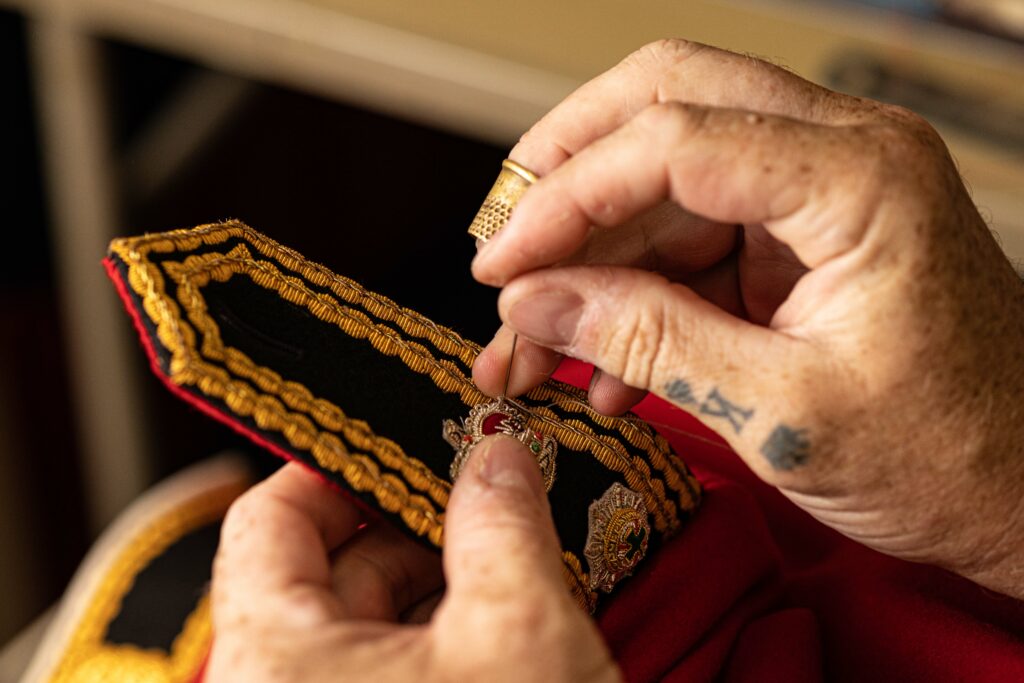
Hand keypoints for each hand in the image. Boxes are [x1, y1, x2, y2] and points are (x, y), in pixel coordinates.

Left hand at [206, 437, 620, 681]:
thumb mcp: (519, 632)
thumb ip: (501, 521)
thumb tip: (498, 446)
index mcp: (273, 661)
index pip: (270, 520)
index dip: (339, 470)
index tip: (407, 447)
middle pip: (321, 572)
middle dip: (412, 529)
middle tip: (485, 496)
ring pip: (357, 631)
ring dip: (433, 587)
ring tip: (506, 560)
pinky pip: (379, 679)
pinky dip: (434, 643)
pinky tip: (497, 627)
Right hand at [471, 40, 1023, 596]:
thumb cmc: (952, 455)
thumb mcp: (781, 414)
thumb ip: (648, 343)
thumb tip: (537, 301)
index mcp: (858, 180)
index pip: (672, 136)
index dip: (566, 194)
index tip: (503, 261)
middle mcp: (840, 158)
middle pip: (664, 103)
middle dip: (566, 172)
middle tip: (504, 242)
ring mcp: (818, 194)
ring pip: (664, 180)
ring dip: (589, 255)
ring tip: (532, 340)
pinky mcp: (799, 238)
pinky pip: (690, 238)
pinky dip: (634, 292)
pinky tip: (601, 365)